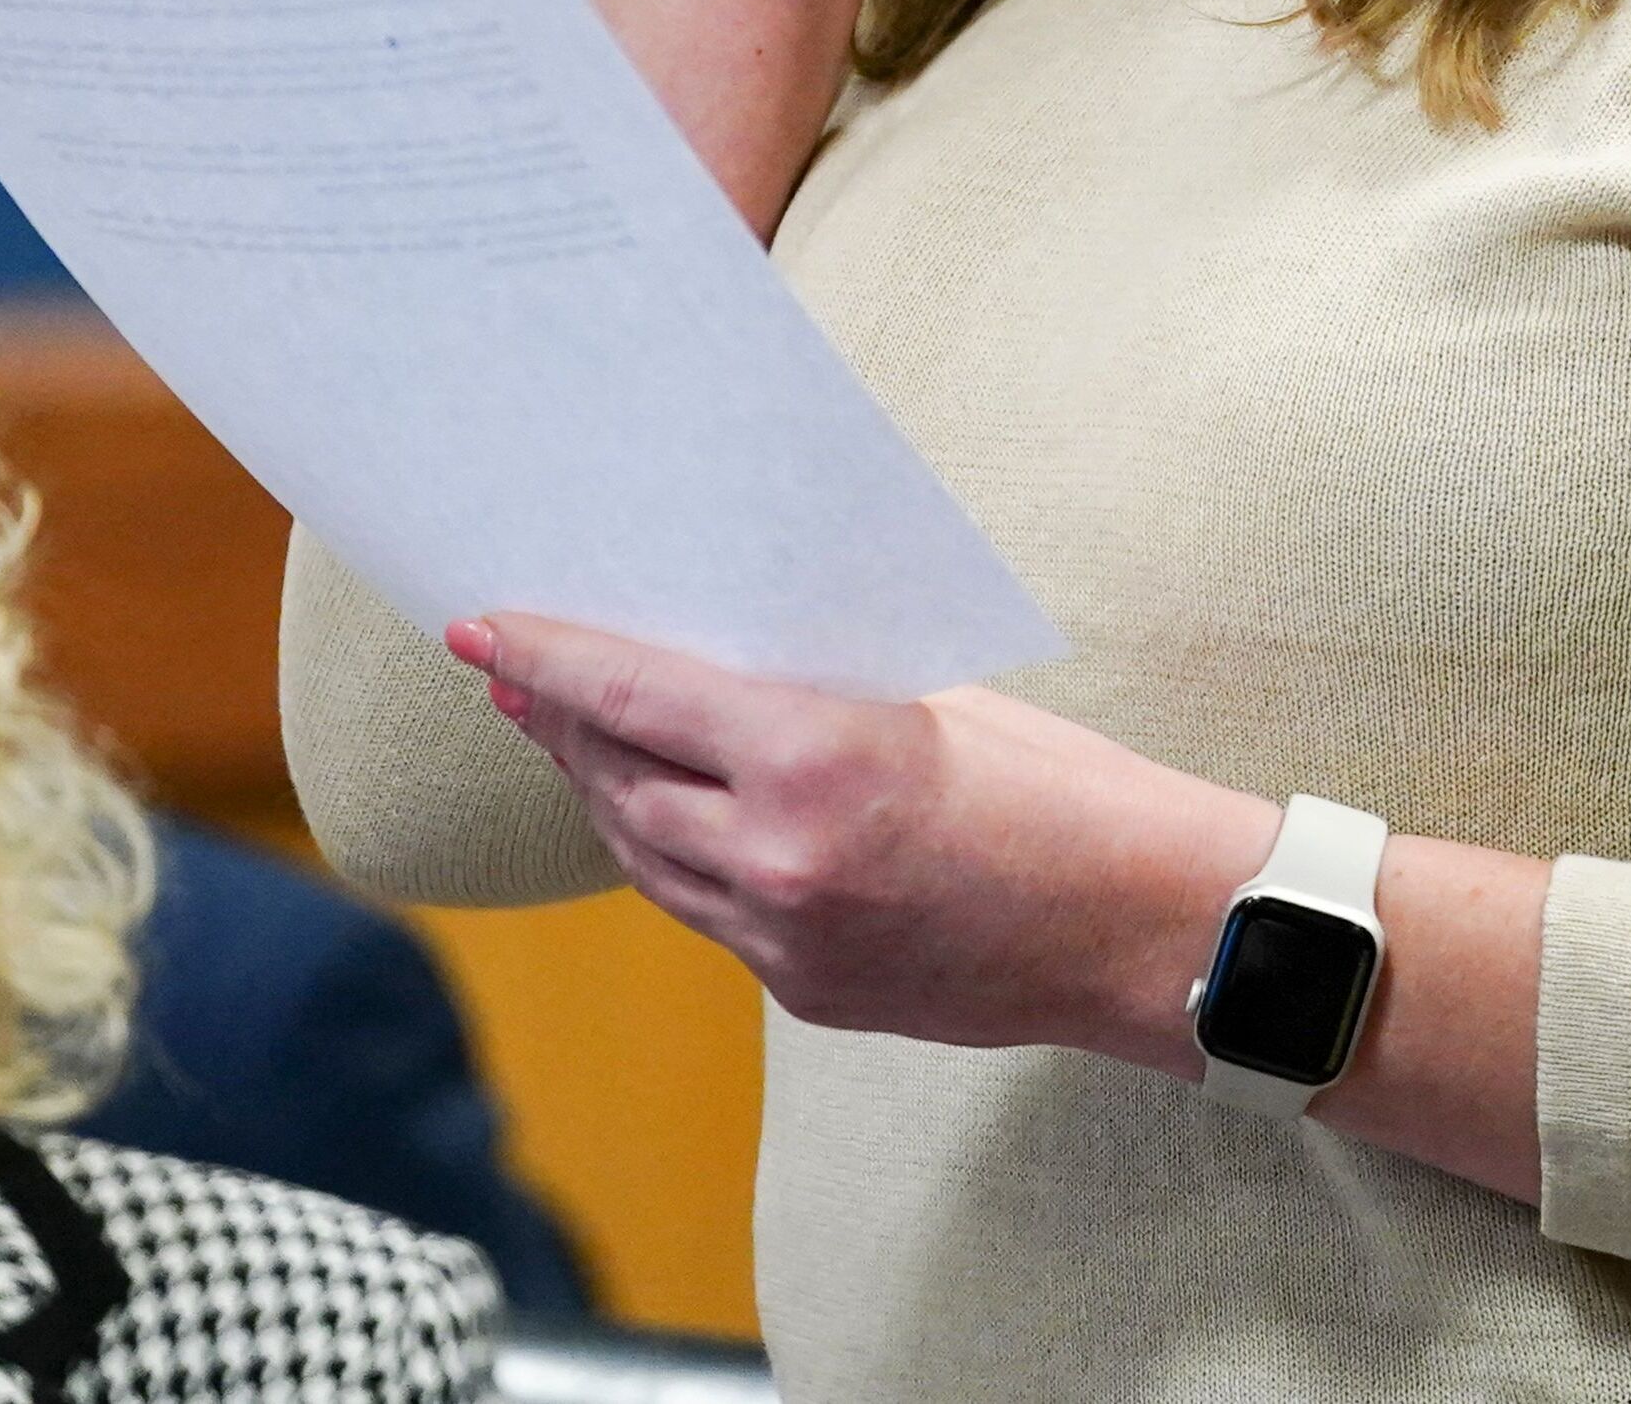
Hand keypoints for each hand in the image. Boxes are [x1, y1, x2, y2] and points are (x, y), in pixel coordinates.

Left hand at [453, 612, 1266, 1057]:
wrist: (1147, 928)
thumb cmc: (1066, 791)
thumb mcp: (930, 699)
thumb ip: (811, 690)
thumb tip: (709, 666)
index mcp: (814, 762)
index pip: (634, 700)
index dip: (547, 663)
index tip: (482, 634)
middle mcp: (780, 860)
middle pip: (620, 783)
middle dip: (564, 726)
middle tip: (519, 676)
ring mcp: (787, 943)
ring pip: (645, 861)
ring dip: (607, 795)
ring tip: (577, 740)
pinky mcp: (805, 996)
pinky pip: (706, 915)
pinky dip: (677, 858)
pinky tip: (671, 819)